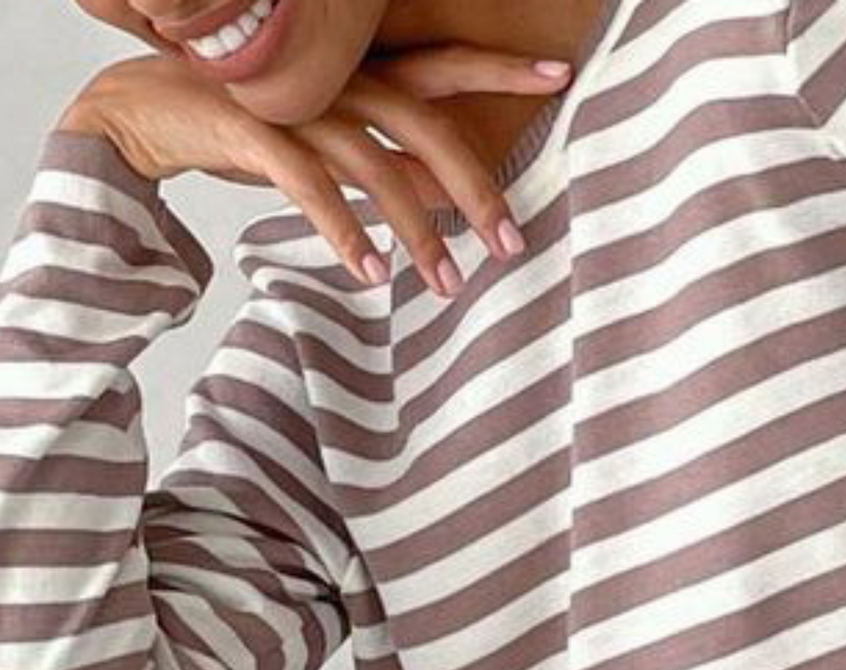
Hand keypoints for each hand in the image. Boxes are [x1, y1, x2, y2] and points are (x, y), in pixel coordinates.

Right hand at [55, 43, 571, 293]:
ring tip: (447, 287)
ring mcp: (295, 101)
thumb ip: (390, 161)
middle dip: (475, 189)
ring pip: (375, 166)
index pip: (442, 64)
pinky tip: (372, 275)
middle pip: (426, 127)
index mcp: (359, 71)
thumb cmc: (251, 125)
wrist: (146, 109)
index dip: (496, 68)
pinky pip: (308, 186)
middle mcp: (336, 78)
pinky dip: (344, 232)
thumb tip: (451, 199)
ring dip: (417, 233)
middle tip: (513, 245)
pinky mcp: (251, 131)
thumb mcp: (331, 142)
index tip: (558, 76)